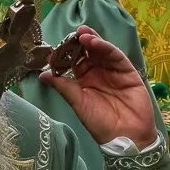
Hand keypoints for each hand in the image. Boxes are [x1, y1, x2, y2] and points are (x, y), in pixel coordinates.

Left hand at [39, 26, 155, 144]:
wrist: (126, 136)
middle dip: (79, 42)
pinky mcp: (127, 70)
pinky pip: (115, 56)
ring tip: (82, 34)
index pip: (74, 61)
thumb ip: (63, 87)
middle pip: (88, 52)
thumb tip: (42, 75)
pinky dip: (105, 47)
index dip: (66, 53)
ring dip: (92, 40)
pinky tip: (95, 42)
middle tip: (72, 33)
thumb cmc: (100, 123)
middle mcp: (98, 73)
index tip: (56, 46)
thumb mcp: (78, 104)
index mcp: (84, 81)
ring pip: (101, 50)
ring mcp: (112, 70)